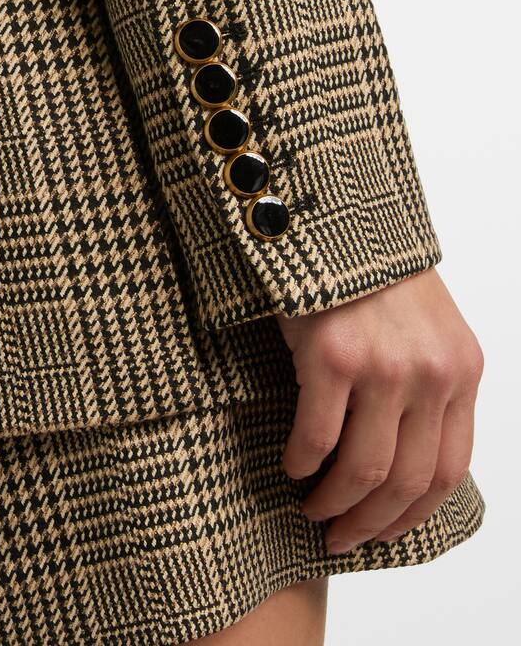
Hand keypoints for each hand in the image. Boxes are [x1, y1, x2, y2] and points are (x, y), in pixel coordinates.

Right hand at [276, 267, 483, 554]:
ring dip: (333, 502)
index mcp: (461, 370)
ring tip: (312, 507)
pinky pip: (317, 437)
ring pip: (363, 469)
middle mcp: (431, 374)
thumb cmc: (369, 272)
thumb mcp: (425, 326)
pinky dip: (301, 463)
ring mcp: (383, 366)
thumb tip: (404, 451)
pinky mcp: (332, 357)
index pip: (450, 470)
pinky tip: (290, 465)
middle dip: (371, 522)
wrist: (332, 215)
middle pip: (407, 480)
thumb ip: (428, 380)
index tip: (384, 532)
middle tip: (341, 536)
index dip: (414, 514)